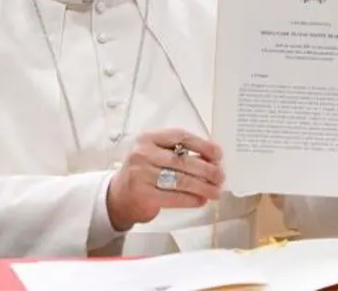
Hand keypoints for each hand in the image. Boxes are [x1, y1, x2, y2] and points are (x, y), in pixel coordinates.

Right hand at [106, 128, 223, 231]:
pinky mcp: (144, 195)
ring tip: (215, 191)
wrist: (117, 197)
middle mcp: (143, 154)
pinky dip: (191, 199)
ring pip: (181, 180)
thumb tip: (211, 159)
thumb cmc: (142, 173)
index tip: (217, 154)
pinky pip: (175, 197)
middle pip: (183, 160)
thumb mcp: (154, 154)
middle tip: (220, 176)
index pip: (180, 136)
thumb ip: (176, 152)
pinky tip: (201, 200)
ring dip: (203, 187)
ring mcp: (142, 175)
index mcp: (148, 138)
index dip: (202, 144)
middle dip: (207, 169)